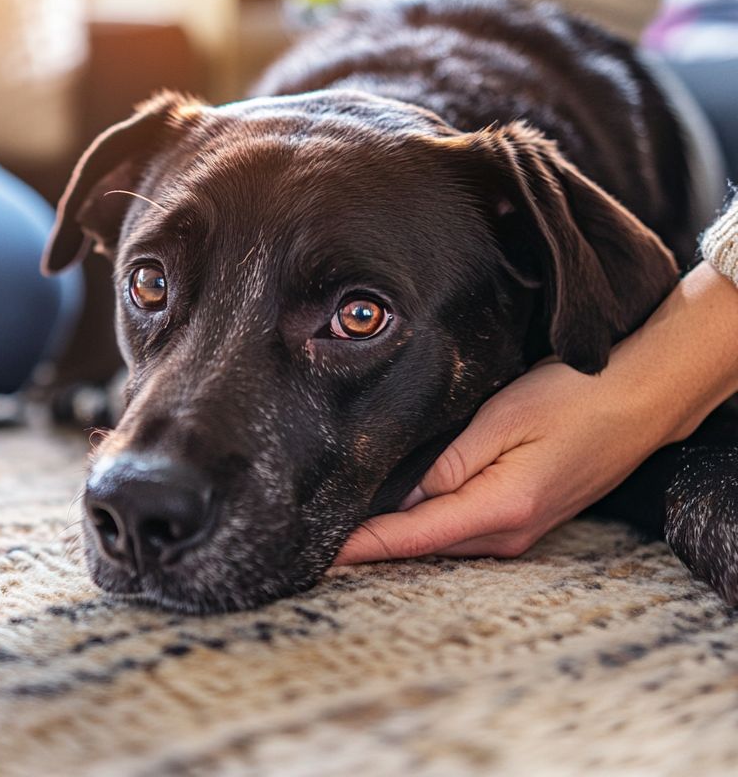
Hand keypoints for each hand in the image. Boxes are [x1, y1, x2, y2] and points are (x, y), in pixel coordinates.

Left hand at [335, 262, 737, 564]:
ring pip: (439, 541)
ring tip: (339, 527)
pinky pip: (460, 529)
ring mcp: (518, 530)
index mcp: (500, 508)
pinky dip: (424, 526)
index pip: (411, 536)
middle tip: (311, 535)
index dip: (360, 546)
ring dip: (394, 536)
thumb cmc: (574, 397)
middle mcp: (508, 532)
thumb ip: (446, 461)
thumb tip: (395, 494)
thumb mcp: (501, 418)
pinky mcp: (522, 518)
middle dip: (367, 543)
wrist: (640, 399)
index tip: (317, 553)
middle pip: (420, 545)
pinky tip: (394, 513)